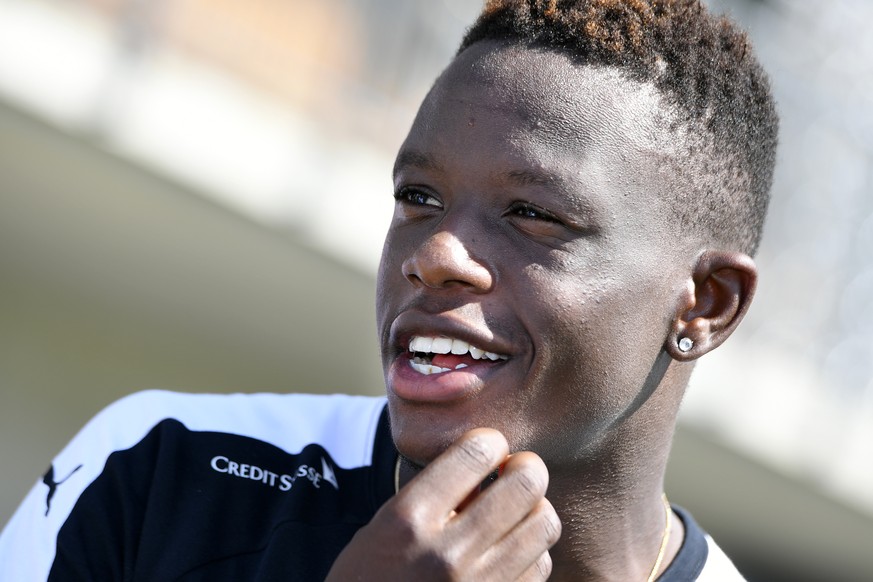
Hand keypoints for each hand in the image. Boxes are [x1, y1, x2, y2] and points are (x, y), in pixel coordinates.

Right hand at [326, 428, 560, 580]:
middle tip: (518, 472)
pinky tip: (511, 552)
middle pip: (525, 485)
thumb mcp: (383, 526)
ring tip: (517, 513)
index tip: (491, 447)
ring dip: (535, 511)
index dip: (491, 442)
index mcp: (409, 519)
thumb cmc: (368, 578)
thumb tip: (490, 465)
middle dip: (527, 469)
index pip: (475, 454)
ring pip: (544, 526)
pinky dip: (532, 554)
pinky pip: (540, 569)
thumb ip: (434, 493)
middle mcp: (447, 554)